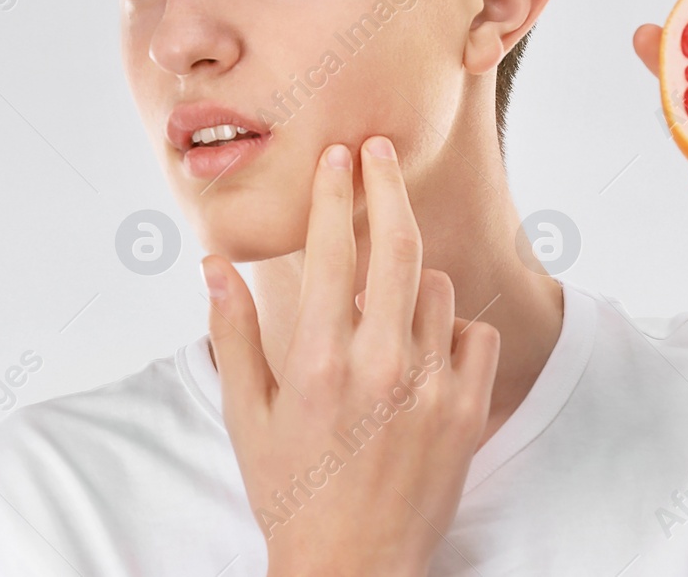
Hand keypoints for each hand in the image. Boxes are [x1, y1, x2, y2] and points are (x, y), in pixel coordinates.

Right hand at [201, 136, 500, 576]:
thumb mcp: (246, 412)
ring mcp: (430, 388)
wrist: (352, 566)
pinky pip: (475, 334)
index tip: (338, 155)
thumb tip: (212, 263)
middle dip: (387, 185)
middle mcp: (379, 366)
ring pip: (437, 289)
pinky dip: (453, 330)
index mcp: (317, 360)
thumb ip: (232, 331)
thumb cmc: (292, 488)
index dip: (335, 191)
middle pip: (397, 245)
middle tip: (380, 152)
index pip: (331, 249)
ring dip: (413, 280)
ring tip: (387, 309)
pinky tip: (425, 349)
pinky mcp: (468, 412)